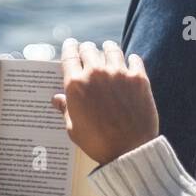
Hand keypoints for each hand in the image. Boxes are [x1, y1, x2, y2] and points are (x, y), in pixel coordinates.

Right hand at [52, 39, 158, 167]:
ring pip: (111, 48)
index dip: (69, 47)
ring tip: (108, 48)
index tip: (71, 44)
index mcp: (75, 84)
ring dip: (108, 48)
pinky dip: (130, 59)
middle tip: (88, 50)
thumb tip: (57, 98)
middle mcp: (95, 74)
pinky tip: (130, 61)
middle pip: (89, 49)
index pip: (69, 55)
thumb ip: (65, 109)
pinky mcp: (139, 78)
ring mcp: (119, 73)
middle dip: (87, 49)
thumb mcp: (74, 129)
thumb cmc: (98, 143)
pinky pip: (134, 58)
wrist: (129, 151)